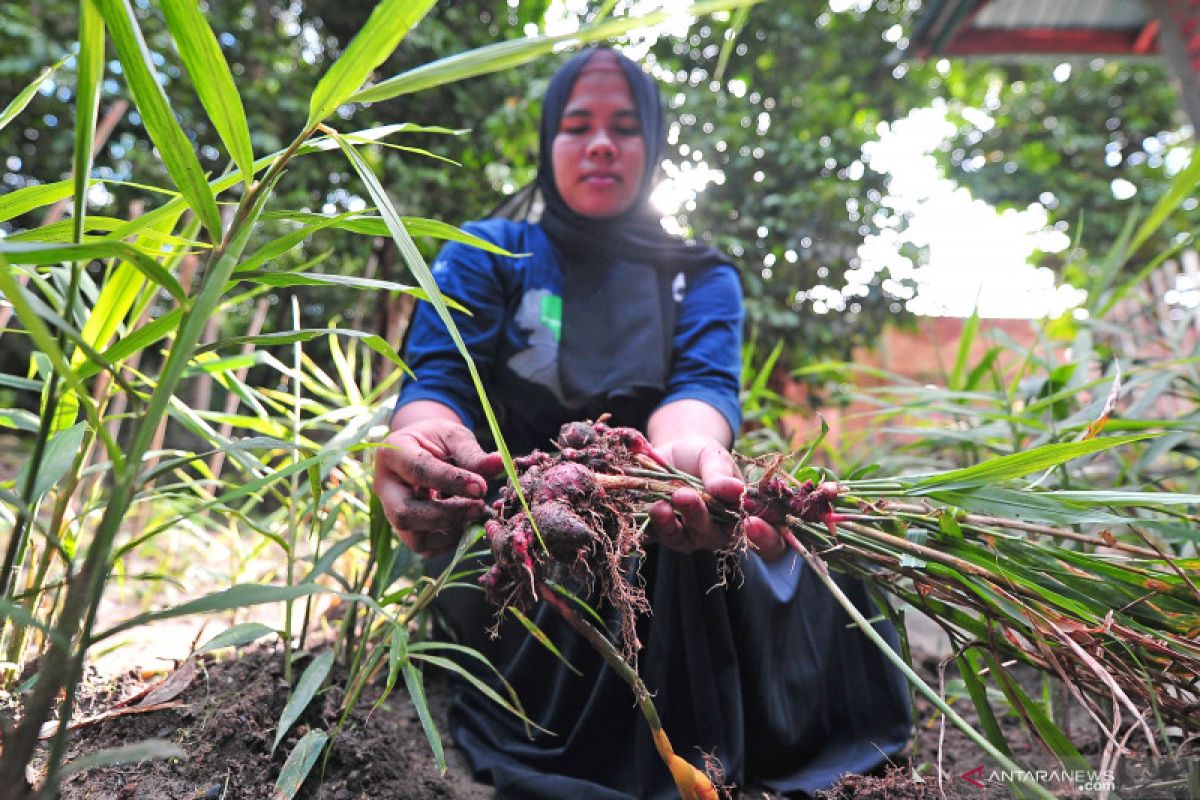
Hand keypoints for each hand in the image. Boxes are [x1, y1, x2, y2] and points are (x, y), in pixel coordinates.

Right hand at [373, 418, 503, 557]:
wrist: (423, 450)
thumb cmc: (437, 441)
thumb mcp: (454, 438)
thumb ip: (473, 453)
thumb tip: (500, 463)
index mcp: (392, 454)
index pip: (418, 470)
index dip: (451, 481)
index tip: (481, 487)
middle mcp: (384, 487)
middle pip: (405, 513)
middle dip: (447, 515)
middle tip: (480, 507)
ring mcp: (390, 512)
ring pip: (413, 537)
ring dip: (450, 530)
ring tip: (473, 512)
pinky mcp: (404, 530)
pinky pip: (425, 547)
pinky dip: (450, 540)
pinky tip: (464, 521)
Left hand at [647, 434, 785, 560]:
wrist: (667, 451)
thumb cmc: (700, 455)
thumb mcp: (712, 455)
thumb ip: (721, 473)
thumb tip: (735, 489)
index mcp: (741, 515)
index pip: (768, 541)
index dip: (765, 539)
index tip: (754, 524)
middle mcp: (716, 531)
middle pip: (713, 537)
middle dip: (698, 517)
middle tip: (684, 495)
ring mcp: (687, 536)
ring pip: (682, 541)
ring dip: (670, 525)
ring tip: (658, 505)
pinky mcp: (659, 534)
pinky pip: (653, 538)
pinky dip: (647, 527)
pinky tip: (643, 511)